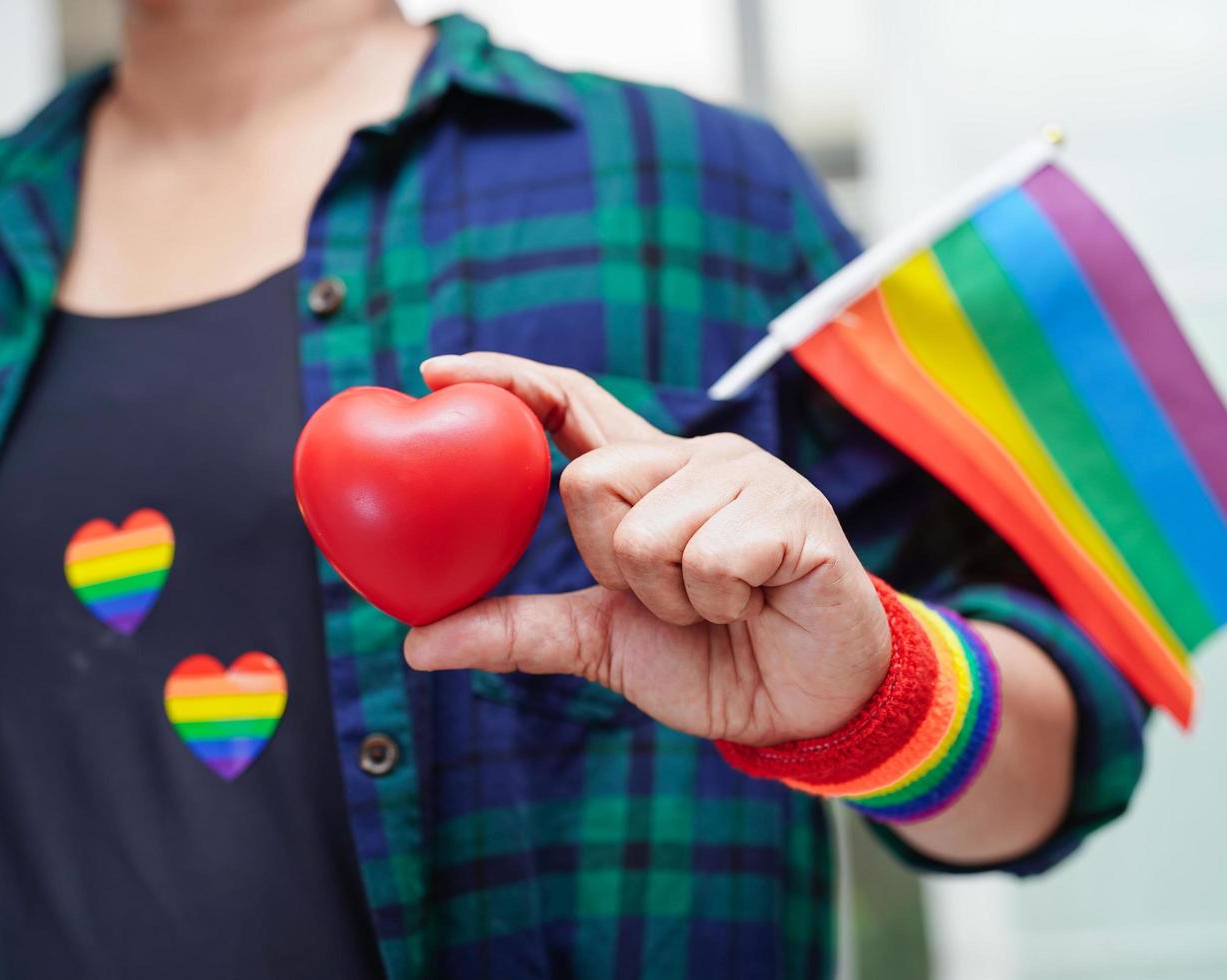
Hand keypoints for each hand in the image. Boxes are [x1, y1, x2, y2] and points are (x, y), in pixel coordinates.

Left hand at [404, 353, 890, 745]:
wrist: (808, 708)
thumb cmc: (713, 661)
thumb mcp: (602, 643)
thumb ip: (519, 630)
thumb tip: (417, 645)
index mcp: (648, 479)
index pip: (569, 404)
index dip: (508, 381)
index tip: (436, 371)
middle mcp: (694, 461)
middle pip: (590, 479)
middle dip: (612, 563)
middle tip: (670, 597)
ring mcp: (748, 478)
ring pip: (646, 528)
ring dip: (671, 596)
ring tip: (722, 605)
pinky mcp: (793, 511)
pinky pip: (711, 556)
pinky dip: (719, 603)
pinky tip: (757, 602)